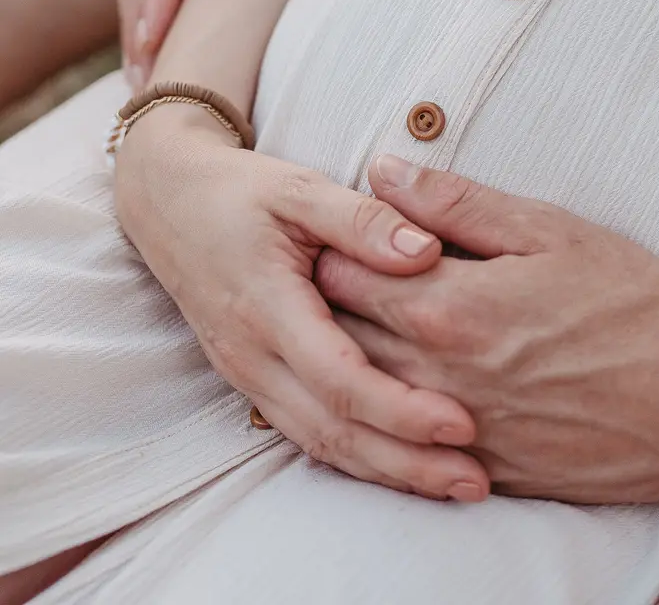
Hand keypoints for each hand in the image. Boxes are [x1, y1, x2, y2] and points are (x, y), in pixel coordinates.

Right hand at [114, 109, 489, 501]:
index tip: (463, 424)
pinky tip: (404, 466)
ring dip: (388, 472)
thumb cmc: (239, 192)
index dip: (402, 409)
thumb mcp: (300, 186)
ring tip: (455, 486)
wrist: (168, 204)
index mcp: (266, 307)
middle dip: (406, 463)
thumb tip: (427, 252)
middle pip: (333, 432)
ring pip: (319, 445)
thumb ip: (363, 219)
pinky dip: (357, 457)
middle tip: (475, 482)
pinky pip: (307, 434)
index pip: (339, 379)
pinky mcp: (253, 382)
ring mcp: (248, 376)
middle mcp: (252, 356)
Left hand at [315, 156, 658, 506]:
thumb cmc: (633, 302)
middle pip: (340, 339)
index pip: (341, 276)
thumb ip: (456, 202)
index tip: (337, 230)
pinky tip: (406, 386)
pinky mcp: (482, 472)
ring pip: (366, 397)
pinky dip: (392, 413)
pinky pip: (405, 445)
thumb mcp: (548, 231)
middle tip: (334, 273)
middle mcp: (438, 380)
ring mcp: (457, 434)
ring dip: (352, 360)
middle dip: (328, 305)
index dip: (331, 247)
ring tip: (363, 325)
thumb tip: (384, 170)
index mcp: (448, 309)